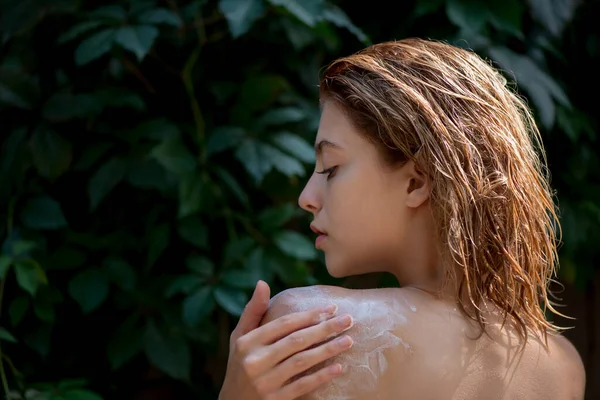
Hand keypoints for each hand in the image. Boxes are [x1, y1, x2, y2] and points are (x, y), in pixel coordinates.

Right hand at [219, 281, 353, 399]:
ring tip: (348, 340)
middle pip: (296, 341)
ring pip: (302, 362)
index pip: (283, 324)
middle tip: (348, 320)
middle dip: (324, 328)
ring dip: (328, 350)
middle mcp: (255, 361)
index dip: (309, 315)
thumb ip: (253, 311)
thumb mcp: (239, 337)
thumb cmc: (239, 364)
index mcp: (247, 343)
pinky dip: (321, 376)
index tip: (331, 308)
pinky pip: (302, 386)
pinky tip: (338, 368)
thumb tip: (262, 283)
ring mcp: (265, 383)